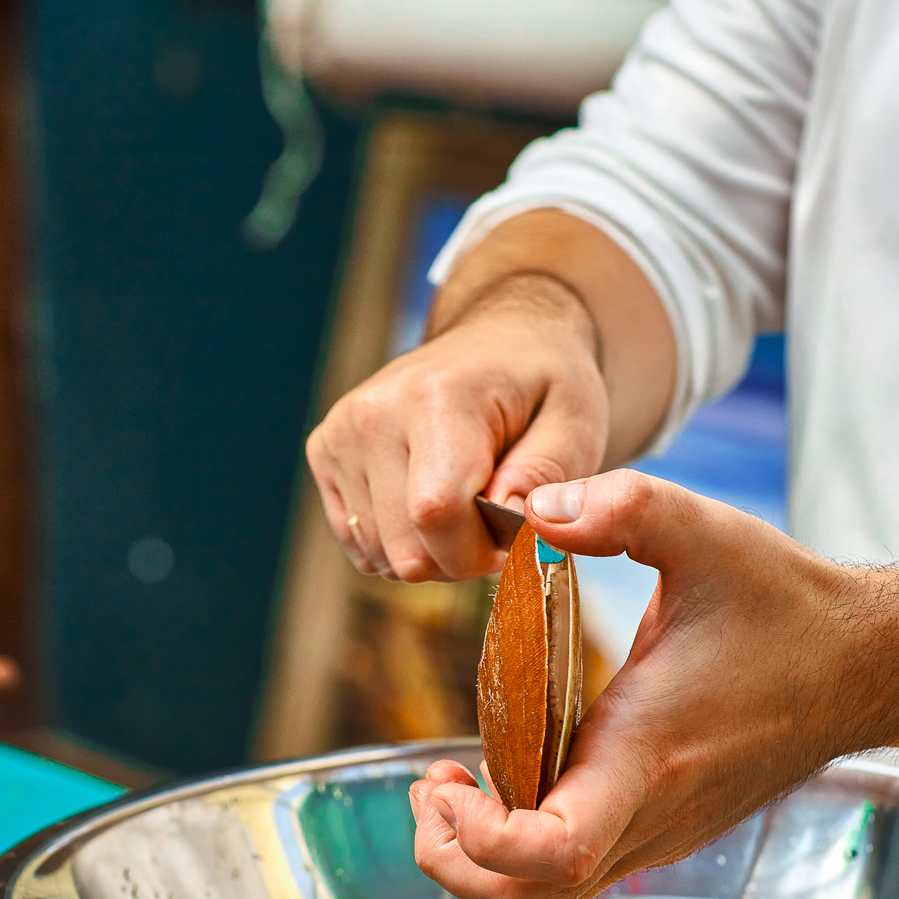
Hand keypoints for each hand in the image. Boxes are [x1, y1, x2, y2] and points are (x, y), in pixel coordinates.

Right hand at [306, 274, 607, 581]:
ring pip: (381, 555)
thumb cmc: (542, 385)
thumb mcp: (574, 421)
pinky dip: (400, 541)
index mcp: (436, 397)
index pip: (436, 515)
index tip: (514, 536)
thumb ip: (549, 475)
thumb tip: (512, 520)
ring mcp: (341, 433)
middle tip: (493, 520)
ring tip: (464, 506)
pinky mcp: (324, 451)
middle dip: (459, 557)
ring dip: (430, 552)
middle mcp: (373, 413)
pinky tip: (428, 502)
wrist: (497, 341)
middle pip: (405, 549)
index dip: (479, 552)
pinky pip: (359, 542)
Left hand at [408, 470, 872, 898]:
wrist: (868, 666)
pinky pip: (571, 874)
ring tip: (451, 788)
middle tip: (431, 785)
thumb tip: (534, 512)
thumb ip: (621, 505)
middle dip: (451, 858)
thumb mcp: (705, 530)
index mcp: (647, 753)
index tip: (449, 776)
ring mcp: (656, 834)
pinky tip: (503, 780)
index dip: (480, 836)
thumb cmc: (784, 603)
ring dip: (477, 860)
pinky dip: (516, 850)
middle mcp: (648, 814)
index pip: (553, 852)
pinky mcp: (660, 832)